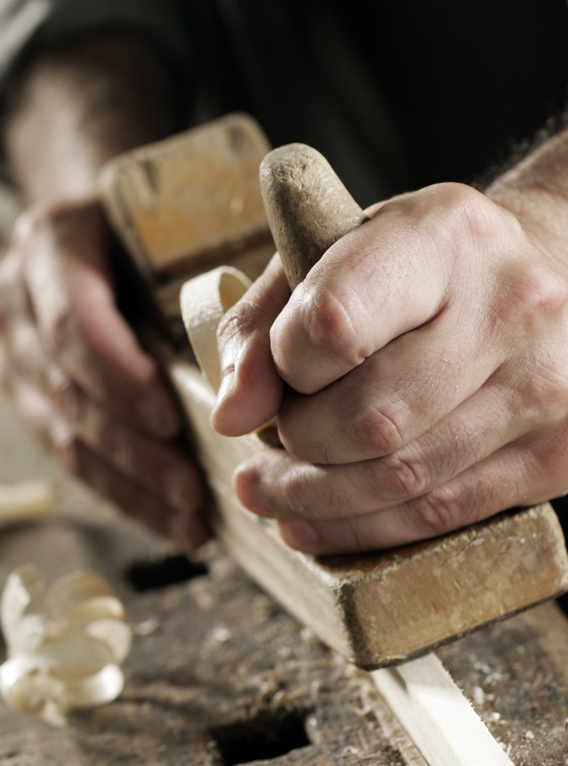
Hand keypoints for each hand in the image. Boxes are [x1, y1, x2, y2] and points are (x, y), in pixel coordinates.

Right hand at [0, 195, 208, 547]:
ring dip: (128, 483)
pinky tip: (168, 520)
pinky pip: (66, 455)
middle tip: (192, 489)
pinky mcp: (23, 397)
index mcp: (48, 242)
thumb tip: (253, 357)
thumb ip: (207, 271)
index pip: (73, 324)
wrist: (97, 229)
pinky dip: (121, 492)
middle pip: (65, 388)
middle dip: (131, 447)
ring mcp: (8, 353)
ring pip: (61, 433)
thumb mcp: (178, 222)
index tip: (171, 421)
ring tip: (189, 518)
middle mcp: (13, 299)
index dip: (119, 378)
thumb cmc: (155, 224)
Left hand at [211, 182, 567, 553]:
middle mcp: (511, 306)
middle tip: (269, 444)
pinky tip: (310, 522)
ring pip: (402, 479)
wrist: (549, 273)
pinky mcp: (561, 451)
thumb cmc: (411, 269)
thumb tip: (230, 417)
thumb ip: (259, 330)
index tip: (277, 374)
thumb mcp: (323, 261)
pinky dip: (361, 529)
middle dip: (298, 444)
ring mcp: (547, 384)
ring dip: (315, 499)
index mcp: (441, 237)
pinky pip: (443, 513)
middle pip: (370, 419)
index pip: (333, 324)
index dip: (283, 367)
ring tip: (268, 492)